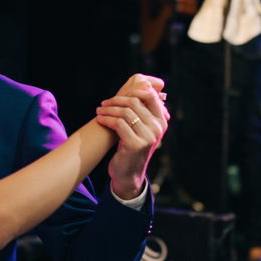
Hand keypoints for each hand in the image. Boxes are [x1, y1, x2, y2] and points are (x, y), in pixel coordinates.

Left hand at [97, 74, 168, 199]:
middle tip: (104, 102)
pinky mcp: (135, 144)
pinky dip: (106, 120)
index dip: (134, 91)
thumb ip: (142, 112)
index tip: (119, 94)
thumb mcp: (141, 129)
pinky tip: (100, 120)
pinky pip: (118, 124)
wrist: (129, 174)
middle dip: (116, 100)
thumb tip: (138, 86)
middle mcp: (157, 128)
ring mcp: (148, 137)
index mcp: (161, 122)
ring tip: (99, 111)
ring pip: (125, 112)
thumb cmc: (132, 147)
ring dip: (108, 109)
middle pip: (135, 102)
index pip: (151, 96)